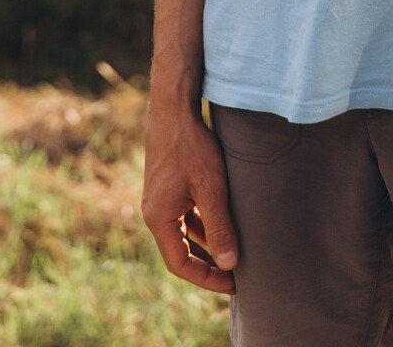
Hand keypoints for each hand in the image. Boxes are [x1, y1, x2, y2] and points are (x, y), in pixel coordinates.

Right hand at [142, 103, 238, 294]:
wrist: (174, 107)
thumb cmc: (192, 146)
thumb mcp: (211, 188)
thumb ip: (220, 227)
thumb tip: (229, 264)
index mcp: (159, 219)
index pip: (180, 264)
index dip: (206, 278)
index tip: (233, 284)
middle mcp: (155, 212)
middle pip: (181, 251)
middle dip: (208, 265)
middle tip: (236, 275)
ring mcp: (160, 198)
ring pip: (185, 232)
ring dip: (207, 244)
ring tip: (235, 253)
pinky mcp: (168, 185)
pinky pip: (185, 215)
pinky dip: (203, 224)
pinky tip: (224, 223)